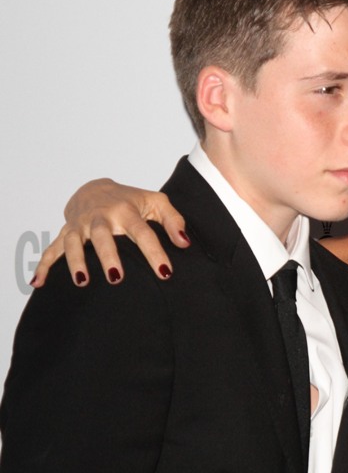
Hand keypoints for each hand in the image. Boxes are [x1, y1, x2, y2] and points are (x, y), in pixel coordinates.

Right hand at [31, 178, 188, 287]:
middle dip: (108, 256)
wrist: (96, 188)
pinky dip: (43, 266)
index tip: (165, 272)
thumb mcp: (156, 202)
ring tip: (82, 281)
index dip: (154, 252)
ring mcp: (80, 226)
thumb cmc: (131, 200)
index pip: (143, 233)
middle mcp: (101, 217)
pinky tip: (38, 284)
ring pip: (74, 242)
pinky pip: (51, 250)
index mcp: (126, 211)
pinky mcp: (66, 233)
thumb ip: (174, 220)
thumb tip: (185, 243)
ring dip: (76, 261)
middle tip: (116, 277)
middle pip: (103, 236)